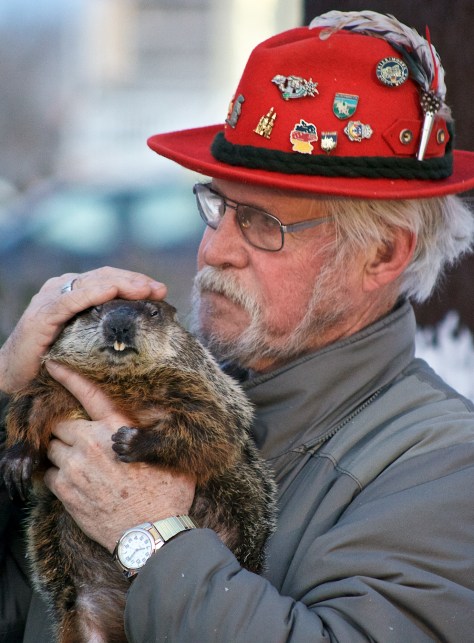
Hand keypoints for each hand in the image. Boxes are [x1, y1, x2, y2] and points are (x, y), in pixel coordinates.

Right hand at [0, 267, 166, 393]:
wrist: (13, 375)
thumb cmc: (51, 361)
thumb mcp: (84, 340)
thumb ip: (104, 329)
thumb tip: (142, 330)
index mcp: (73, 293)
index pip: (109, 279)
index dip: (135, 282)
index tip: (160, 291)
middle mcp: (61, 288)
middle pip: (105, 276)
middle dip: (135, 281)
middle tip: (159, 289)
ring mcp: (51, 298)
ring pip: (92, 283)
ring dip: (121, 284)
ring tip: (145, 289)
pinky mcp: (43, 313)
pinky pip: (71, 300)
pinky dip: (93, 294)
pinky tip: (112, 291)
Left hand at [43, 363, 195, 551]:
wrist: (150, 534)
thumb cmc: (165, 495)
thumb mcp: (167, 455)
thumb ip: (156, 433)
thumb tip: (162, 414)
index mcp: (117, 429)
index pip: (89, 394)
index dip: (68, 377)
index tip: (52, 366)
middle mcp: (92, 443)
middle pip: (62, 424)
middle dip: (67, 429)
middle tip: (79, 440)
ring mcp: (75, 467)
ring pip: (53, 448)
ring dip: (61, 452)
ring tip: (78, 464)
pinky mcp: (65, 492)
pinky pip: (49, 475)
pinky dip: (57, 476)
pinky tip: (74, 483)